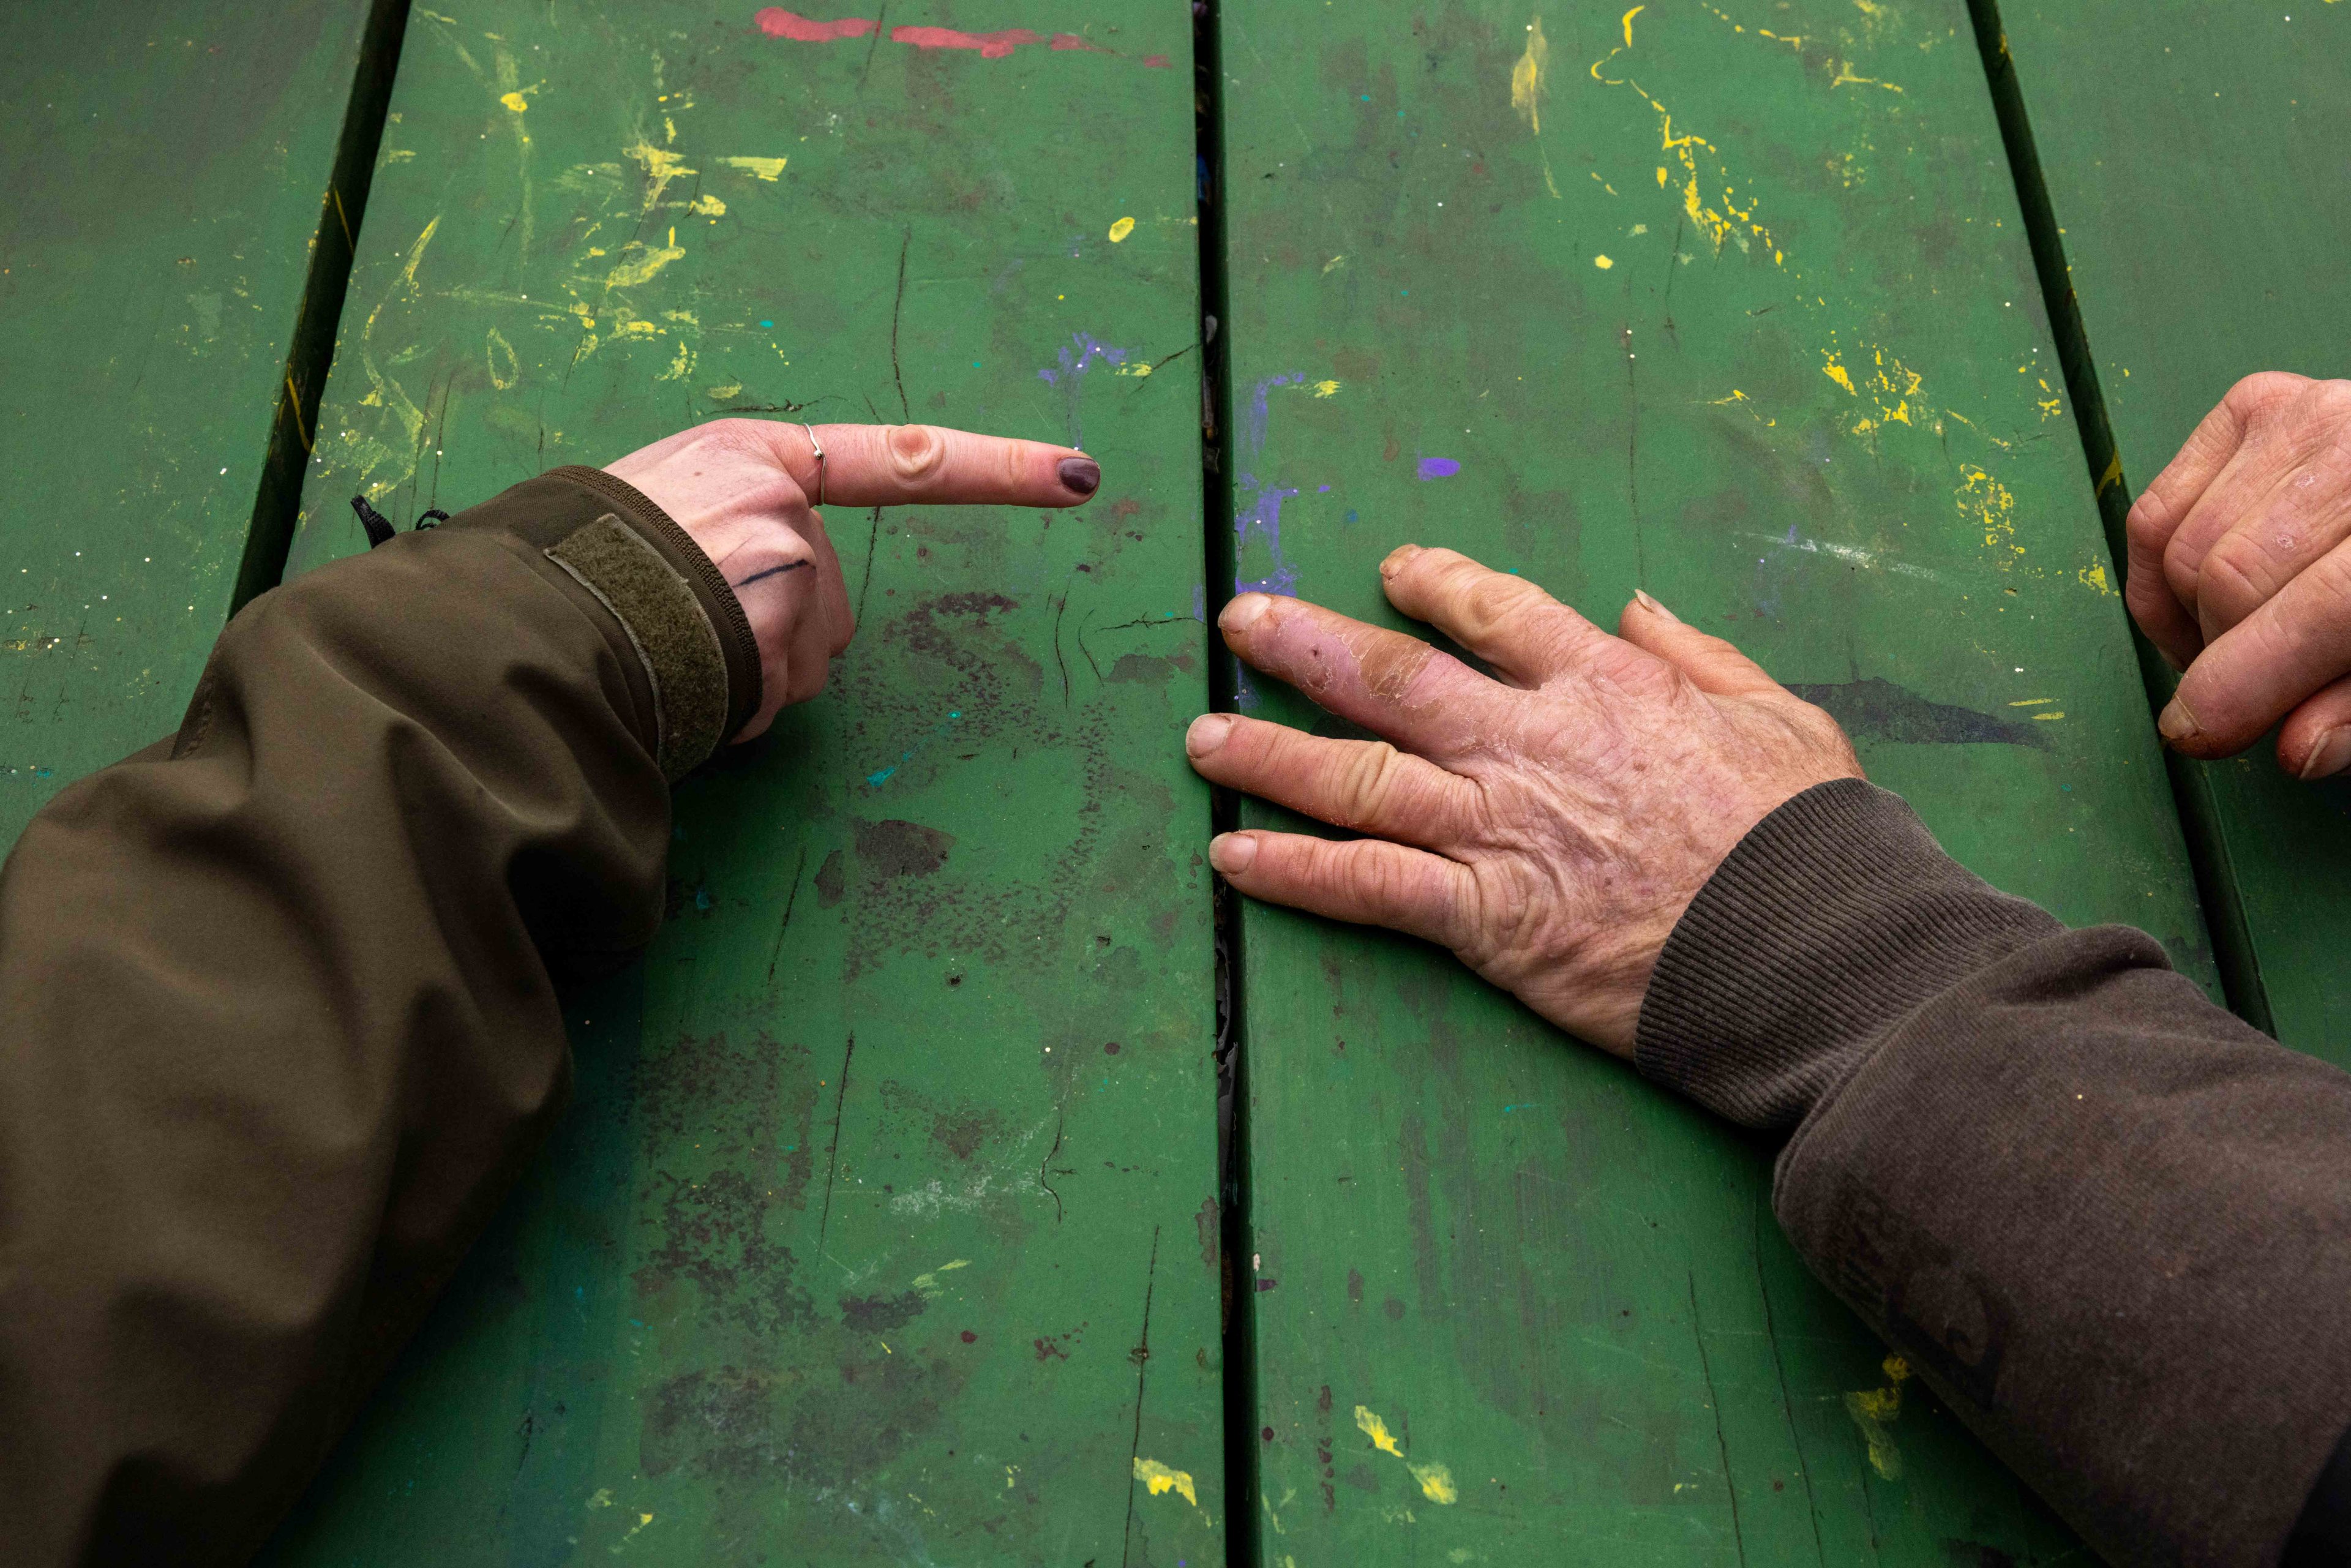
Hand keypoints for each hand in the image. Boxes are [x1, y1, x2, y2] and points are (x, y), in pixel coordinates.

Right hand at [607, 419, 1101, 737]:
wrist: (516, 606)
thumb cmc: (569, 565)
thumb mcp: (654, 506)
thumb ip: (730, 521)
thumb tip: (768, 599)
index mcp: (752, 455)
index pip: (904, 459)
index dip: (998, 471)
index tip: (1077, 476)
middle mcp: (782, 500)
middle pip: (830, 601)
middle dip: (772, 637)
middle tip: (683, 628)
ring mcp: (785, 562)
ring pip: (807, 658)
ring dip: (750, 678)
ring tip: (670, 652)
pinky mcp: (776, 626)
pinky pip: (777, 699)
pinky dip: (736, 712)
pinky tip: (680, 683)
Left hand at [1184, 547, 1860, 1054]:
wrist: (1814, 952)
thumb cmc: (1810, 843)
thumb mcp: (1782, 717)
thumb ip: (1703, 655)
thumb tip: (1638, 606)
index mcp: (1607, 686)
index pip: (1497, 614)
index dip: (1437, 584)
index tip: (1396, 570)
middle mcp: (1531, 744)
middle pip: (1394, 678)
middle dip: (1307, 644)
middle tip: (1241, 622)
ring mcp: (1499, 830)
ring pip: (1356, 774)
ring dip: (1267, 753)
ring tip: (1201, 737)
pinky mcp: (1485, 917)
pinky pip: (1367, 885)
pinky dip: (1293, 870)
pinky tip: (1231, 855)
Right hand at [2124, 373, 2350, 776]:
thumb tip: (2296, 749)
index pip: (2313, 610)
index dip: (2243, 683)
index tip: (2199, 733)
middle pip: (2229, 579)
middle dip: (2221, 656)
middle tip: (2246, 689)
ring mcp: (2304, 418)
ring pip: (2184, 549)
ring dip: (2191, 618)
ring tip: (2236, 639)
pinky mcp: (2253, 409)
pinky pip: (2155, 511)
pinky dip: (2159, 574)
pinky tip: (2199, 599)